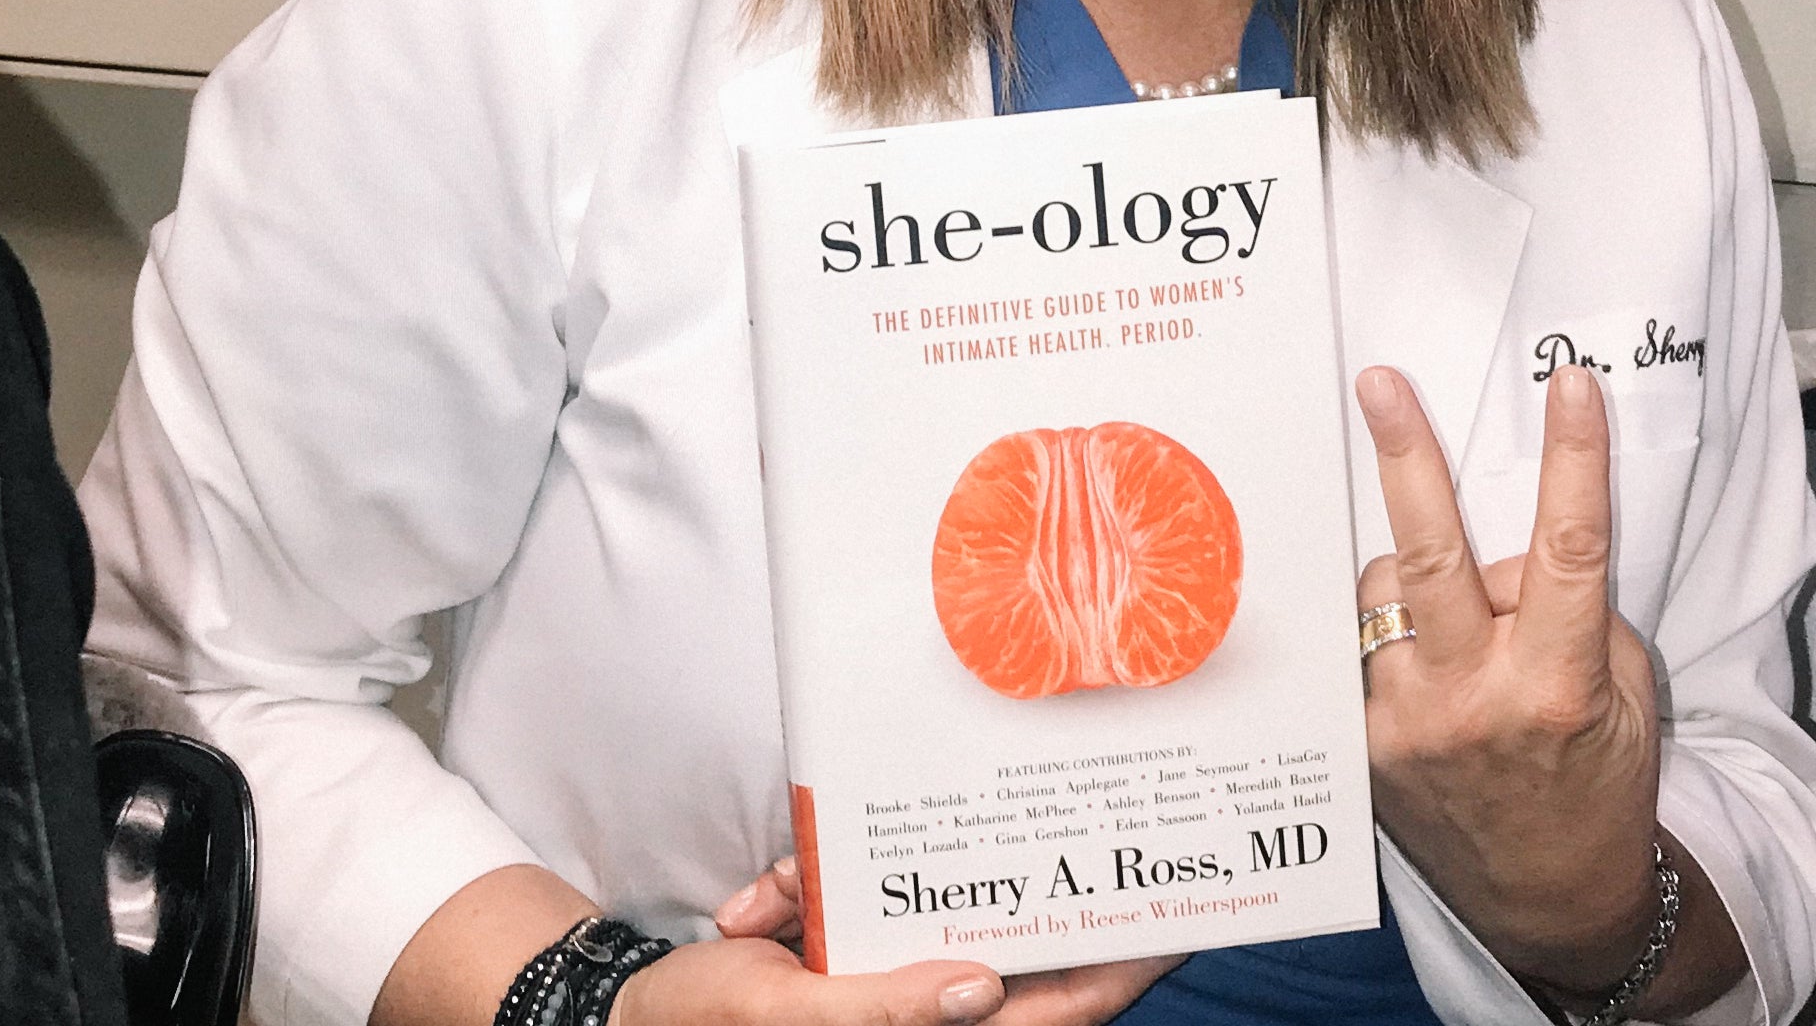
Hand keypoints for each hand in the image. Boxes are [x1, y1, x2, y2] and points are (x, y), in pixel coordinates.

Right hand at [693, 855, 1182, 1025]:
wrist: (630, 1019)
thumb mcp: (787, 1015)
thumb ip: (887, 1008)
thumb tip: (984, 989)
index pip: (1060, 1008)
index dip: (1125, 966)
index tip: (1185, 912)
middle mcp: (934, 1009)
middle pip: (1017, 946)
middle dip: (1026, 883)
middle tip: (1103, 810)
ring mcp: (903, 978)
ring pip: (940, 909)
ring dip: (881, 880)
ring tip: (796, 884)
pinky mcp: (864, 948)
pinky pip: (871, 900)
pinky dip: (817, 884)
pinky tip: (760, 896)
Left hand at [1354, 362, 1664, 1005]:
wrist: (1552, 900)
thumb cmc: (1599, 782)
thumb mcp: (1626, 694)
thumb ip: (1567, 609)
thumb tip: (1503, 540)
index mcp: (1558, 684)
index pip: (1568, 551)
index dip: (1572, 459)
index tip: (1570, 384)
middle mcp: (1474, 702)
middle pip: (1432, 558)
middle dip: (1406, 459)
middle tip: (1381, 384)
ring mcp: (1407, 726)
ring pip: (1386, 591)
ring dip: (1418, 575)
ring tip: (1454, 616)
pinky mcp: (1363, 749)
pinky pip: (1361, 646)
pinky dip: (1388, 629)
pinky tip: (1410, 649)